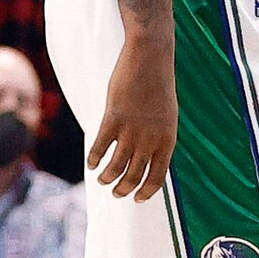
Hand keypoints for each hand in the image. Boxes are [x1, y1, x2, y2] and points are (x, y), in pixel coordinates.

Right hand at [90, 34, 176, 200]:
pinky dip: (94, 158)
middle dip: (123, 188)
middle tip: (116, 192)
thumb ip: (158, 136)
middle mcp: (150, 139)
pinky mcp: (113, 119)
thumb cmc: (158, 85)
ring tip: (102, 180)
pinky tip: (91, 163)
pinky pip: (100, 147)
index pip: (157, 176)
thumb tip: (146, 155)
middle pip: (134, 175)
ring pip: (116, 165)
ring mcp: (131, 130)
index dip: (146, 191)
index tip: (137, 198)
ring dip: (107, 177)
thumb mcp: (167, 114)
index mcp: (167, 139)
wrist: (150, 59)